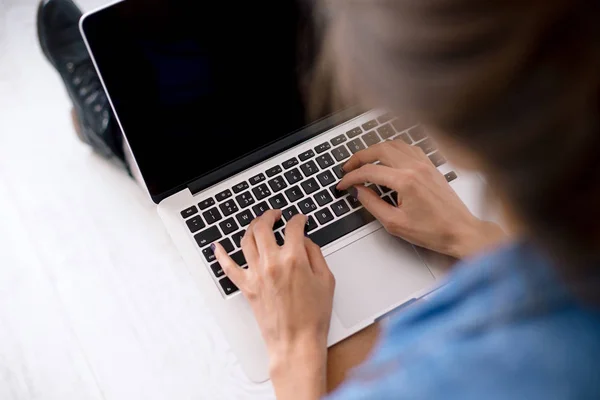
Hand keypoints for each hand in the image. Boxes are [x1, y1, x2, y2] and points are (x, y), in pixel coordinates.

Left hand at [213, 210, 334, 399]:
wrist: (296, 342)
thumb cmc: (313, 316)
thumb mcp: (326, 280)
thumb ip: (316, 255)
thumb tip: (305, 242)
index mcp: (294, 258)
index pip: (293, 227)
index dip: (299, 219)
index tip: (301, 219)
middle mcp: (272, 262)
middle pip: (263, 227)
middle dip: (269, 215)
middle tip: (275, 214)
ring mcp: (256, 274)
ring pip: (246, 240)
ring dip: (251, 227)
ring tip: (257, 225)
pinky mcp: (247, 287)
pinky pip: (228, 267)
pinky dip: (221, 254)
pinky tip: (218, 246)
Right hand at [337, 139, 505, 258]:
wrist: (460, 231)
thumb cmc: (433, 231)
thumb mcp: (394, 223)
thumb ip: (372, 204)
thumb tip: (358, 191)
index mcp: (406, 181)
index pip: (369, 171)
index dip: (351, 177)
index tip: (343, 184)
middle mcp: (415, 167)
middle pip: (379, 149)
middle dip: (359, 156)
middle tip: (348, 167)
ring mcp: (424, 164)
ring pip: (393, 144)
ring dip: (375, 150)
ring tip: (364, 161)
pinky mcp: (430, 166)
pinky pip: (408, 147)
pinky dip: (393, 149)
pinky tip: (387, 158)